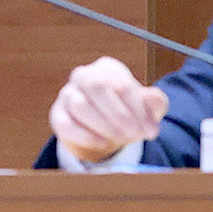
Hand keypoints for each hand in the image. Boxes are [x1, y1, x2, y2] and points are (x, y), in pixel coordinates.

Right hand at [47, 56, 168, 165]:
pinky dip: (84, 135)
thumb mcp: (146, 107)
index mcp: (108, 68)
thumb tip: (154, 98)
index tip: (151, 130)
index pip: (121, 83)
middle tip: (135, 135)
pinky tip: (102, 143)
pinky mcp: (57, 114)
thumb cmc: (127, 111)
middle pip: (97, 87)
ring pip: (79, 105)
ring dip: (103, 125)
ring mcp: (67, 94)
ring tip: (120, 139)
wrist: (104, 128)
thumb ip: (154, 101)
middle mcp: (84, 76)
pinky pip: (65, 123)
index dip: (138, 109)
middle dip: (119, 114)